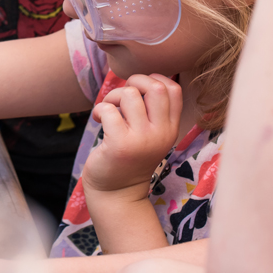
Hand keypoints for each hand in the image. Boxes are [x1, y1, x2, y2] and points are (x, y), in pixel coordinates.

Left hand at [83, 73, 182, 195]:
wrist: (117, 194)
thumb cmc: (130, 156)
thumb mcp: (151, 135)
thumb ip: (153, 110)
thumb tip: (141, 77)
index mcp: (171, 129)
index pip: (173, 89)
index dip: (155, 79)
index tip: (139, 89)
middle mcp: (161, 134)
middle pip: (155, 87)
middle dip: (134, 82)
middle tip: (123, 97)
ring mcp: (141, 140)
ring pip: (129, 94)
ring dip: (113, 97)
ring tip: (109, 110)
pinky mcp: (120, 145)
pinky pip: (109, 109)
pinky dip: (100, 109)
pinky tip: (99, 120)